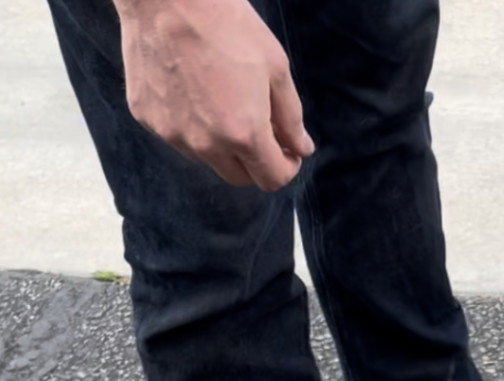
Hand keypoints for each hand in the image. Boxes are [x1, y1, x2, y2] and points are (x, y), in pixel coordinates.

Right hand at [115, 0, 314, 190]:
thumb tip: (302, 149)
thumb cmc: (227, 24)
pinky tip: (193, 89)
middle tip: (262, 132)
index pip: (272, 180)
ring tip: (224, 101)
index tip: (288, 151)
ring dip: (223, 145)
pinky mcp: (148, 119)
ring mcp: (174, 134)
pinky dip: (192, 125)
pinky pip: (178, 136)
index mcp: (244, 134)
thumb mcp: (275, 68)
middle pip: (240, 177)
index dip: (286, 168)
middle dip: (256, 163)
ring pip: (208, 159)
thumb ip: (291, 118)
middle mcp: (207, 144)